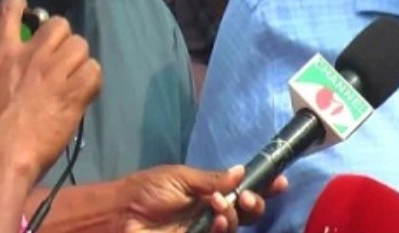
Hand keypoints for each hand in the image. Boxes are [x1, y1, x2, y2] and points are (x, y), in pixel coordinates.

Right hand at [0, 0, 100, 179]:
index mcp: (1, 55)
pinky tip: (82, 94)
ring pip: (81, 45)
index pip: (9, 11)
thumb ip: (6, 70)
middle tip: (58, 59)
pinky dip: (91, 81)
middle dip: (62, 38)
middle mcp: (30, 56)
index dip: (19, 3)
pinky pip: (95, 70)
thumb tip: (21, 68)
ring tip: (71, 79)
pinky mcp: (74, 92)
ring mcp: (54, 73)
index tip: (24, 6)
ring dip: (79, 60)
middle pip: (60, 24)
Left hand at [121, 165, 287, 231]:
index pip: (244, 191)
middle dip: (256, 203)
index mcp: (211, 194)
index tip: (279, 181)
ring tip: (218, 205)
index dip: (264, 187)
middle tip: (250, 196)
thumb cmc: (146, 191)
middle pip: (248, 213)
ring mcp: (205, 229)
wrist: (118, 214)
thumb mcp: (180, 177)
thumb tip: (241, 172)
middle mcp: (213, 213)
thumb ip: (212, 179)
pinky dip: (222, 227)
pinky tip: (216, 220)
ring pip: (236, 226)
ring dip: (235, 214)